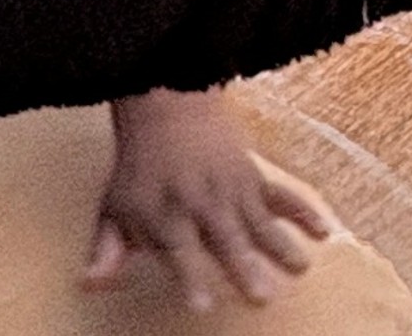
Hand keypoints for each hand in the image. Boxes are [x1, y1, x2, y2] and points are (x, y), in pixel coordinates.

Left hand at [86, 90, 331, 309]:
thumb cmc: (139, 167)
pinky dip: (304, 211)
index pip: (179, 254)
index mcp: (166, 216)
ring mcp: (232, 189)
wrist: (168, 106)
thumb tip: (88, 285)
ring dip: (280, 245)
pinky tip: (323, 231)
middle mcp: (202, 204)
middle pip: (226, 239)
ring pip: (259, 221)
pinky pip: (282, 195)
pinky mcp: (254, 177)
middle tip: (262, 294)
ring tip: (299, 268)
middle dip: (244, 267)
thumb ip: (107, 250)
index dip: (190, 279)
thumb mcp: (114, 207)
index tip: (202, 305)